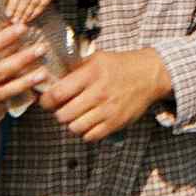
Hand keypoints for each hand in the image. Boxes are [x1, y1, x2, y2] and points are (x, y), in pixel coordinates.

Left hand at [6, 0, 58, 22]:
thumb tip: (9, 5)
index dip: (12, 5)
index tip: (8, 14)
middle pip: (26, 0)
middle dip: (19, 12)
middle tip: (13, 21)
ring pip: (34, 4)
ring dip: (26, 15)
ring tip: (20, 22)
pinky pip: (41, 6)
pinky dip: (35, 13)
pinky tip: (29, 18)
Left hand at [38, 48, 172, 141]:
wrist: (148, 75)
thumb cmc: (119, 65)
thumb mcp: (96, 58)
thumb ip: (74, 69)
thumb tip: (51, 79)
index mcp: (91, 74)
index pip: (58, 93)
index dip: (46, 100)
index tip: (46, 100)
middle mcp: (99, 93)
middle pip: (64, 115)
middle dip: (58, 113)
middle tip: (60, 109)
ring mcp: (108, 110)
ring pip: (75, 128)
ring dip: (71, 123)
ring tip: (74, 116)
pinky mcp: (116, 123)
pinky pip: (91, 136)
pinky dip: (85, 132)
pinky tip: (87, 122)